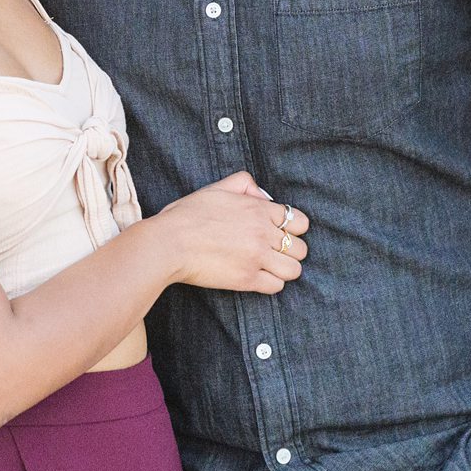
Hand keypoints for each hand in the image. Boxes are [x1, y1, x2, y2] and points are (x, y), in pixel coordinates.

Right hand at [153, 171, 308, 293]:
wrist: (168, 243)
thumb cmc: (187, 215)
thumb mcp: (216, 188)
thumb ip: (244, 183)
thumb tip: (263, 196)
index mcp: (257, 209)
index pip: (300, 222)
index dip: (293, 228)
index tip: (280, 233)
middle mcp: (262, 233)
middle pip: (301, 248)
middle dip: (291, 250)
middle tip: (274, 251)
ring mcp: (257, 258)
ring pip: (294, 270)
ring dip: (284, 269)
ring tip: (268, 266)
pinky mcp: (247, 280)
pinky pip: (277, 286)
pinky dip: (271, 283)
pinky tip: (257, 276)